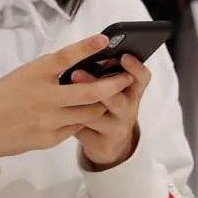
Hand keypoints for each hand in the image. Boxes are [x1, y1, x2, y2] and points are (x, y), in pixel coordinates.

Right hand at [0, 35, 134, 166]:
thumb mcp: (20, 77)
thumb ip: (46, 73)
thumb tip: (75, 67)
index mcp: (32, 75)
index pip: (64, 58)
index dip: (86, 47)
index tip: (104, 39)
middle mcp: (44, 97)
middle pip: (90, 91)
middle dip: (113, 84)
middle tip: (126, 77)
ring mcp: (50, 120)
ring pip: (90, 112)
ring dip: (101, 103)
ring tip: (108, 95)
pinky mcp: (52, 138)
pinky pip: (76, 126)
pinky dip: (82, 118)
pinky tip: (80, 113)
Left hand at [70, 54, 151, 169]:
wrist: (108, 142)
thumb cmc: (105, 106)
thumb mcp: (111, 90)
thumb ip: (103, 75)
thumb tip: (85, 54)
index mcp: (132, 92)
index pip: (142, 79)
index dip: (135, 67)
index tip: (123, 55)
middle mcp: (128, 111)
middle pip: (117, 100)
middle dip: (97, 85)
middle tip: (76, 72)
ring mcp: (116, 129)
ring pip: (96, 116)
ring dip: (77, 104)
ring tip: (60, 93)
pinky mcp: (100, 143)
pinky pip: (82, 129)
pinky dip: (68, 119)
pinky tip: (56, 111)